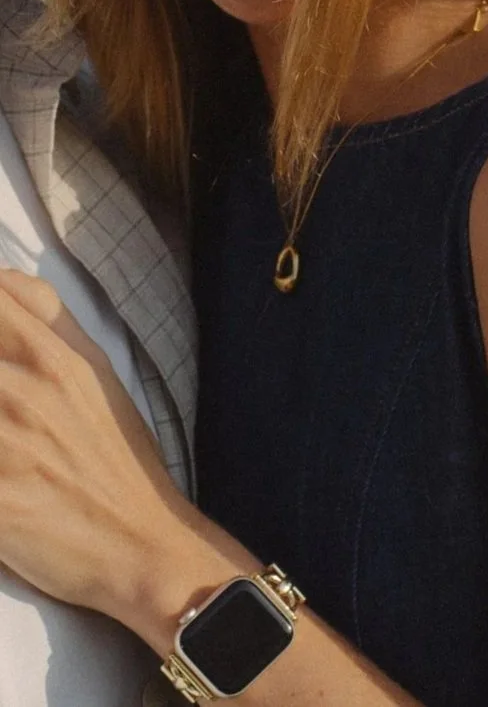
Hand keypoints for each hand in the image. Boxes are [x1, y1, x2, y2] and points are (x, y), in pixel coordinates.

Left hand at [0, 267, 185, 613]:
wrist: (139, 543)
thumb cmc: (116, 456)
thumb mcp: (97, 370)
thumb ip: (49, 317)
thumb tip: (4, 279)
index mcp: (51, 357)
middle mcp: (22, 392)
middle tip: (3, 402)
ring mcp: (5, 448)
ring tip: (6, 436)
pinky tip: (1, 472)